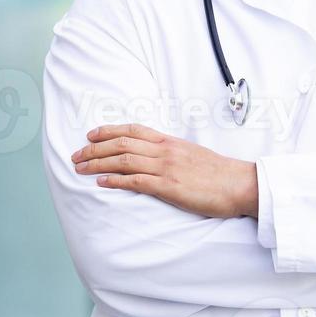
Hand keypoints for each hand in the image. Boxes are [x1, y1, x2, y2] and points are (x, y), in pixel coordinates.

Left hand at [70, 123, 256, 218]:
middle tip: (76, 155)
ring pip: (123, 160)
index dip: (108, 130)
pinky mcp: (169, 186)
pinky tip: (102, 182)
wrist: (239, 184)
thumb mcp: (191, 155)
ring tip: (80, 168)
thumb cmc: (218, 173)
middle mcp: (164, 150)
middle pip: (121, 143)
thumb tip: (154, 156)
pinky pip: (136, 180)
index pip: (133, 129)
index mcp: (169, 141)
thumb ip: (171, 153)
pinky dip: (115, 180)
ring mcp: (166, 167)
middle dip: (95, 148)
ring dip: (98, 163)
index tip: (91, 135)